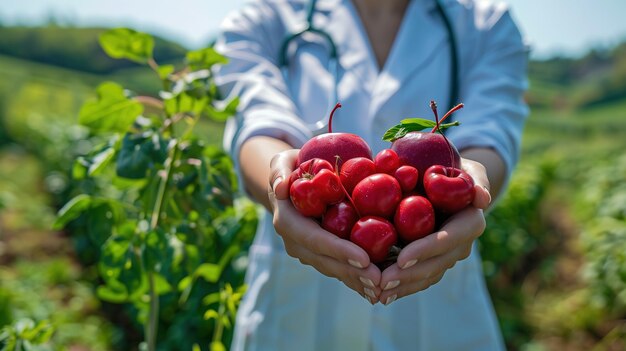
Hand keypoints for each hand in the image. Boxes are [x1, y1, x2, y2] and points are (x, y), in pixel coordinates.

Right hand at [268, 150, 382, 303]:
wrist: (290, 184)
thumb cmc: (291, 168)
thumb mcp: (281, 162)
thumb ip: (279, 171)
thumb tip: (281, 188)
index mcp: (288, 221)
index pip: (314, 239)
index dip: (338, 250)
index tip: (363, 258)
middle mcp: (295, 242)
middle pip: (326, 261)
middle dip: (352, 272)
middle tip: (380, 280)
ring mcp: (307, 252)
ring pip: (333, 269)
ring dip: (356, 281)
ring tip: (381, 288)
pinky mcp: (320, 255)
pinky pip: (338, 268)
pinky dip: (356, 279)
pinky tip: (376, 289)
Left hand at [378, 158, 490, 304]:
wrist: (451, 184)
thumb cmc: (455, 170)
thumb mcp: (468, 170)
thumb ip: (475, 181)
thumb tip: (481, 197)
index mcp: (470, 223)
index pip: (448, 240)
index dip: (426, 250)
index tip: (402, 258)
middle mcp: (462, 245)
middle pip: (436, 264)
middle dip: (409, 275)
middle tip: (382, 281)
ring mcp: (448, 256)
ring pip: (427, 276)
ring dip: (403, 287)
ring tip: (379, 293)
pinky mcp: (434, 262)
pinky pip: (420, 278)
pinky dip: (403, 287)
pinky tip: (382, 295)